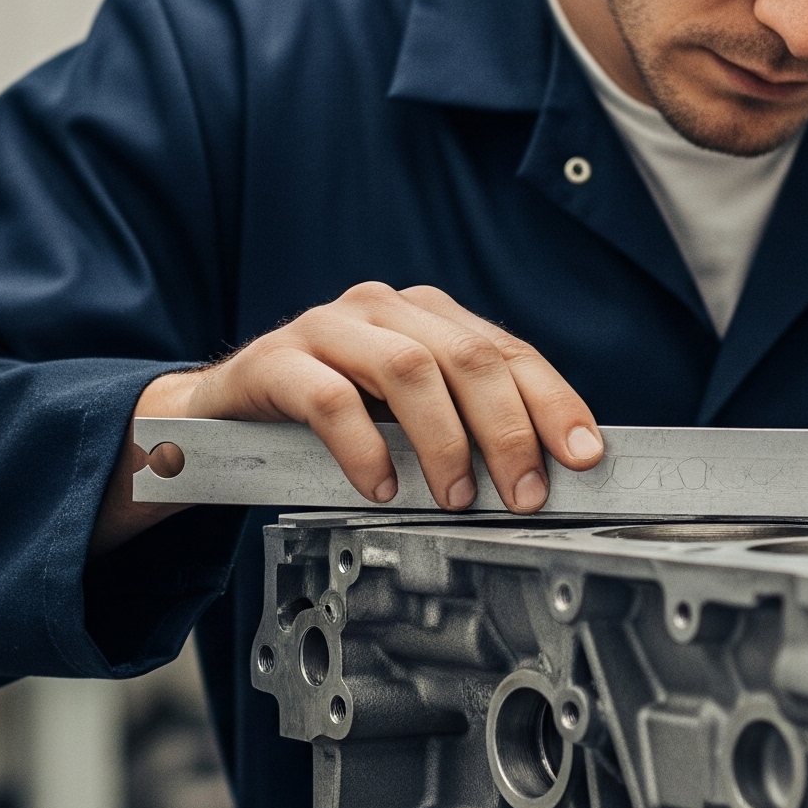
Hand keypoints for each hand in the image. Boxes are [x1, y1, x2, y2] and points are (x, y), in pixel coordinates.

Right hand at [92, 284, 603, 555]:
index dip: (553, 403)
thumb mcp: (407, 418)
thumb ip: (466, 428)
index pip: (509, 352)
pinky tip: (381, 486)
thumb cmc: (331, 417)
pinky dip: (364, 447)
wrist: (223, 415)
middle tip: (523, 493)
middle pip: (467, 357)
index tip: (584, 455)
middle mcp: (385, 310)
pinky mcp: (276, 360)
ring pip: (406, 369)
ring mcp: (328, 328)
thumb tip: (542, 474)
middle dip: (507, 430)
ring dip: (443, 441)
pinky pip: (329, 398)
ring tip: (456, 497)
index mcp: (429, 317)